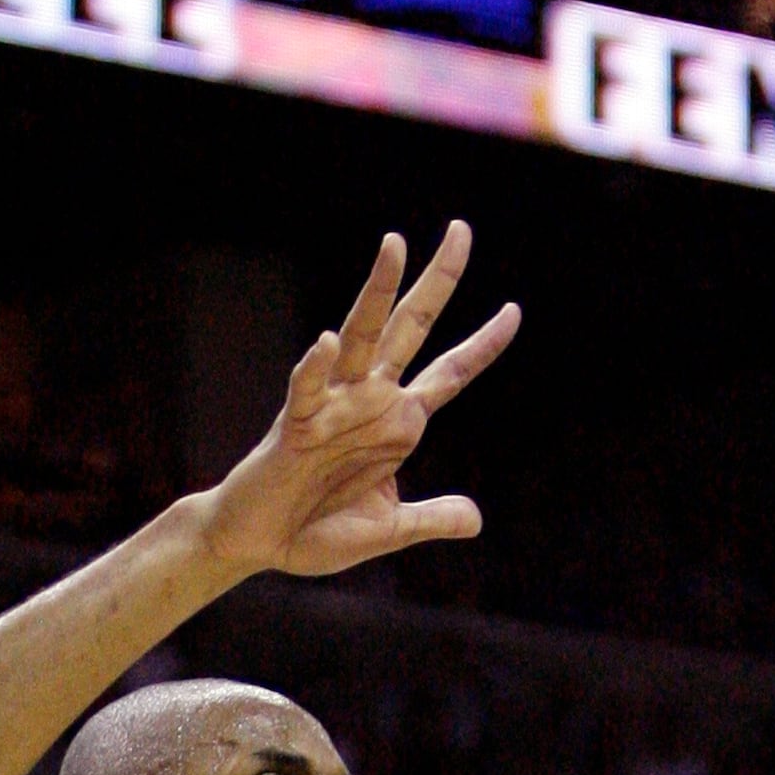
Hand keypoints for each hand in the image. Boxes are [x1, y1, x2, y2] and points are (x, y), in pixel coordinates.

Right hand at [197, 222, 519, 579]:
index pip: (449, 373)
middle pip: (411, 329)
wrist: (260, 545)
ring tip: (394, 245)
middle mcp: (370, 402)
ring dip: (376, 292)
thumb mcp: (388, 528)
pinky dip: (316, 368)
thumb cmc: (315, 531)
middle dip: (437, 282)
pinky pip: (307, 390)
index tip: (514, 312)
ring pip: (360, 338)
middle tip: (461, 229)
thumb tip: (475, 520)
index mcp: (398, 425)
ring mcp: (334, 408)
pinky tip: (327, 343)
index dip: (482, 344)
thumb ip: (430, 519)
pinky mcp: (296, 425)